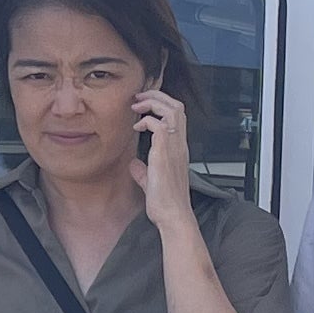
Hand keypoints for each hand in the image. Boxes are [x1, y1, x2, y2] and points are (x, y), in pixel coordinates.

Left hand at [130, 85, 194, 228]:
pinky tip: (137, 127)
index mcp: (178, 149)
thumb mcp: (152, 182)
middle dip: (157, 96)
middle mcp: (179, 145)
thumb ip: (144, 171)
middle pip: (177, 106)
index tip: (143, 106)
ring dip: (152, 103)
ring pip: (172, 110)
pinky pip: (160, 125)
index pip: (178, 116)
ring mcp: (174, 148)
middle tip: (139, 98)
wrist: (173, 216)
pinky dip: (147, 120)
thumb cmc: (165, 204)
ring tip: (137, 106)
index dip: (162, 104)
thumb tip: (134, 165)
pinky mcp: (164, 154)